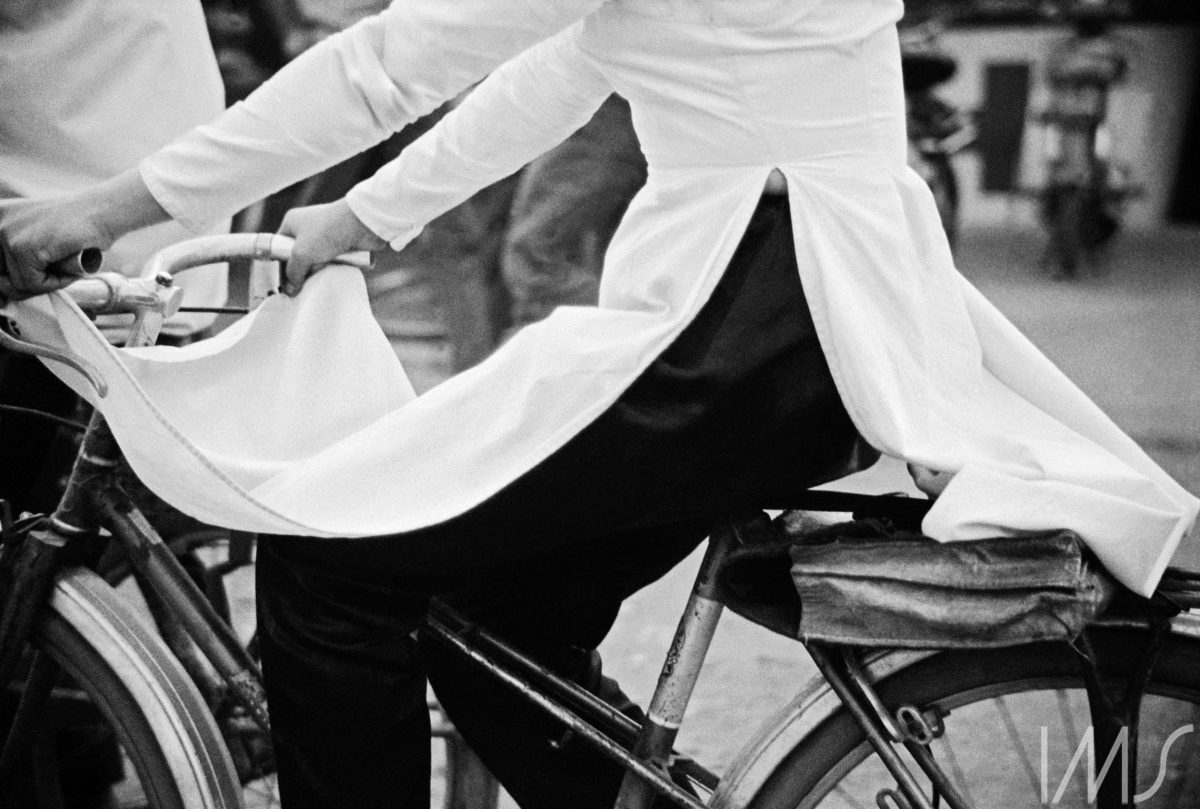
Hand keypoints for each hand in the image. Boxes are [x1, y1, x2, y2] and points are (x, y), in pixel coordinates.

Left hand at [0, 169, 166, 304]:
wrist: (103, 211)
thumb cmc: (79, 226)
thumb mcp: (39, 235)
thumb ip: (18, 255)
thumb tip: (4, 289)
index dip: (16, 276)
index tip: (36, 273)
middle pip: (1, 275)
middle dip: (29, 281)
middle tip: (56, 268)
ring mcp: (6, 233)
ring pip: (15, 283)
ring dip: (45, 283)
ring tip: (64, 264)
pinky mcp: (22, 247)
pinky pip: (32, 284)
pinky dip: (56, 282)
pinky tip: (69, 265)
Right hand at [278, 200, 386, 295]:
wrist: (363, 224)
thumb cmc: (327, 232)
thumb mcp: (302, 254)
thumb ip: (293, 273)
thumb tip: (290, 290)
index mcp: (293, 222)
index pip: (279, 245)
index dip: (279, 263)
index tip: (282, 281)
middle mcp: (309, 227)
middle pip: (299, 255)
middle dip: (301, 270)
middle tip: (300, 285)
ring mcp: (326, 235)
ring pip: (317, 260)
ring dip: (318, 270)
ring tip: (318, 280)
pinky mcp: (342, 243)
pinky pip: (332, 261)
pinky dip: (333, 269)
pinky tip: (332, 276)